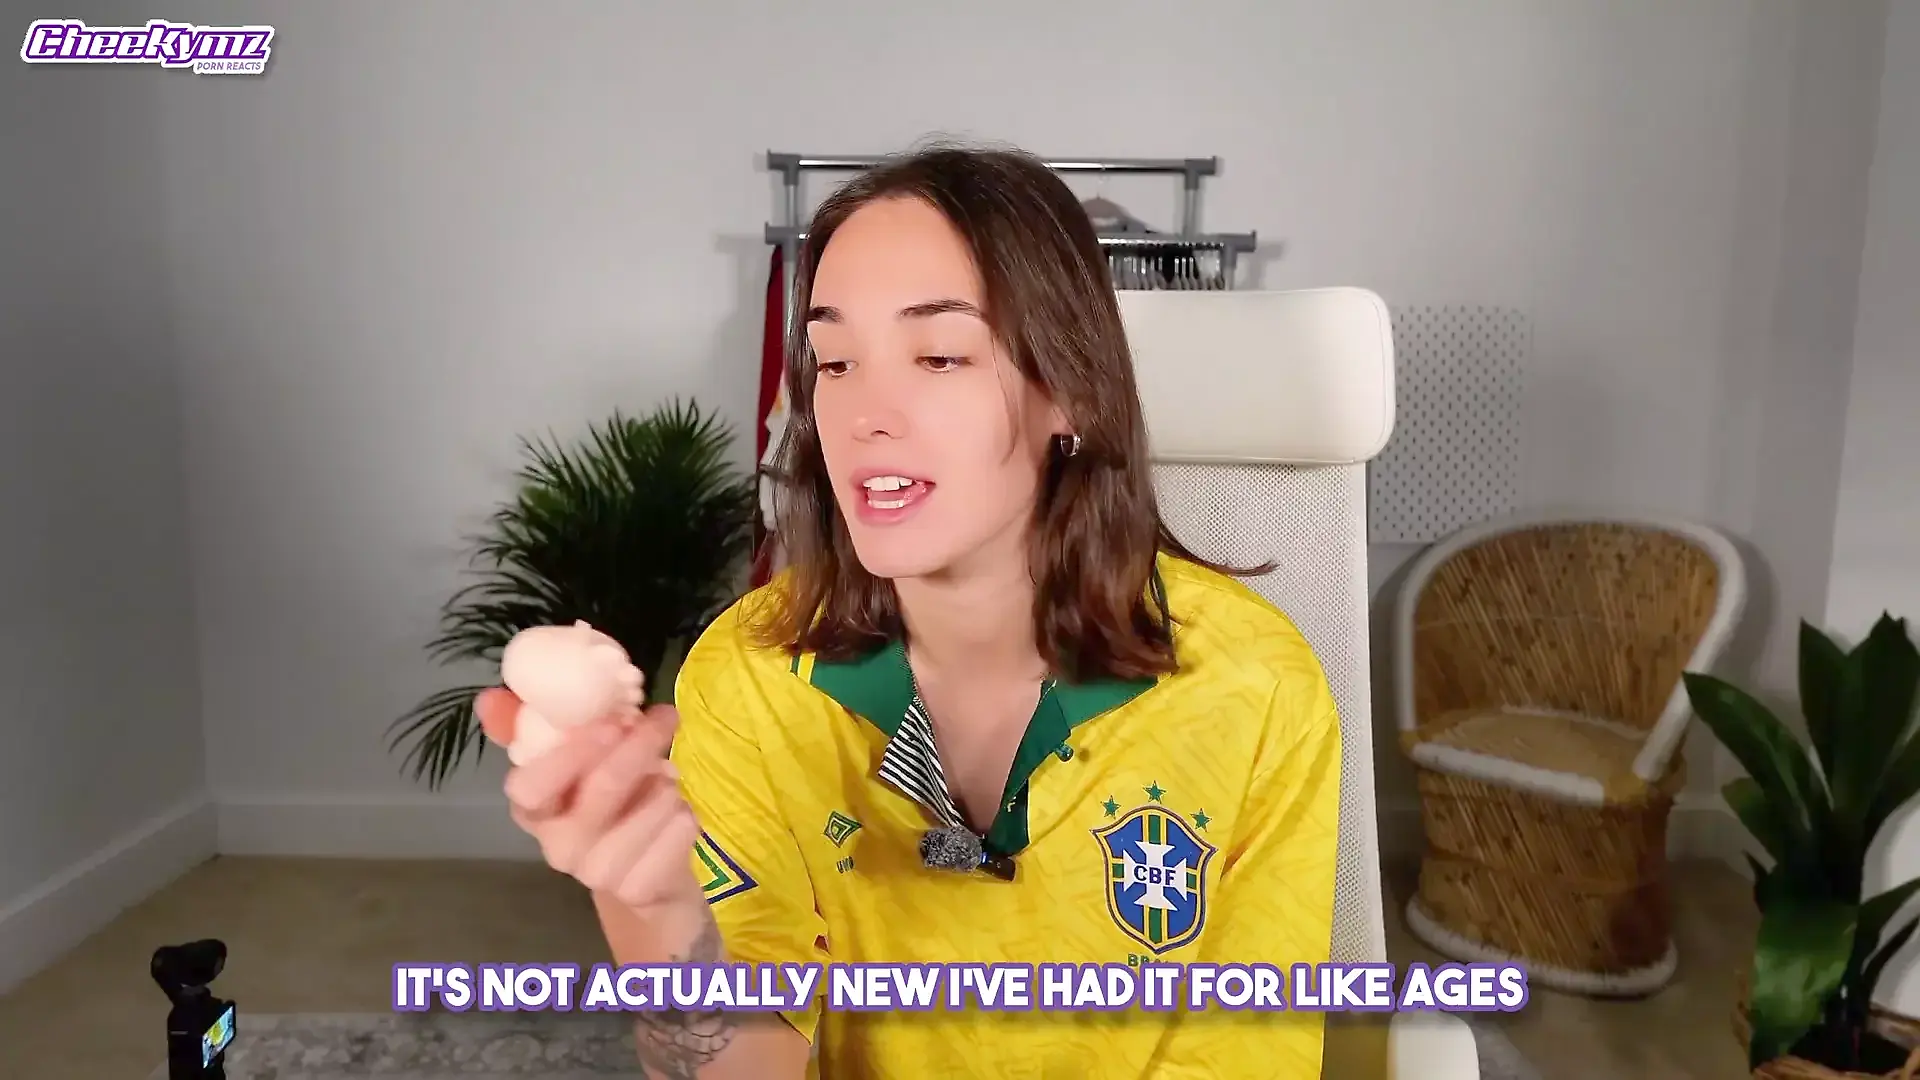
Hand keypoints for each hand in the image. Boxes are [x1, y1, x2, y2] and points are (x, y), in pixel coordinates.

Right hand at [478, 688, 702, 911]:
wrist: (640, 873)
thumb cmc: (602, 803)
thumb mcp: (570, 763)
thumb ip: (530, 727)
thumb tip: (488, 698)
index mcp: (533, 812)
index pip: (529, 789)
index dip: (570, 753)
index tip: (610, 722)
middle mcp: (559, 847)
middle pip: (604, 787)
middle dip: (640, 743)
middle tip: (665, 716)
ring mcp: (599, 873)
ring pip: (652, 805)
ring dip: (667, 780)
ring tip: (665, 777)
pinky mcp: (640, 889)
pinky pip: (678, 831)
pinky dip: (686, 811)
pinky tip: (673, 814)